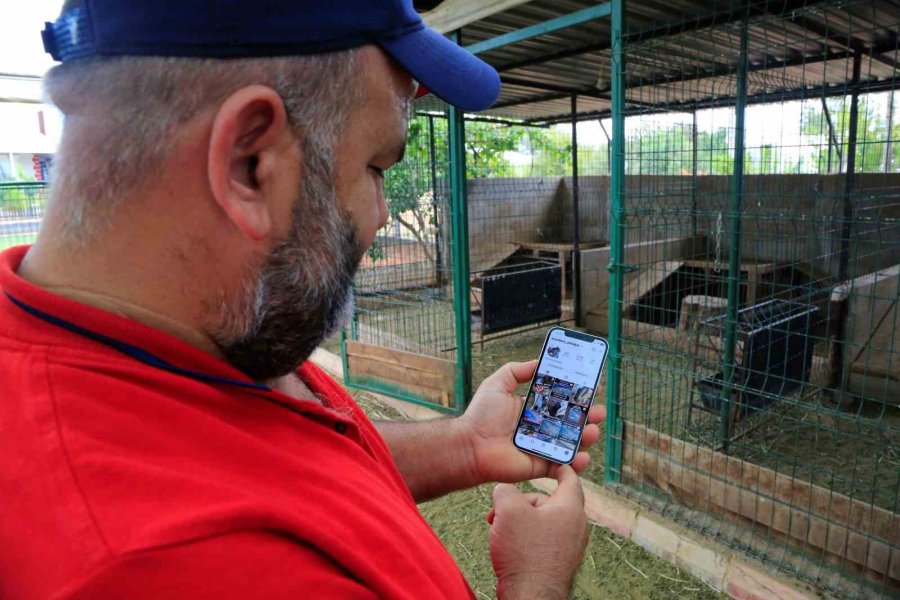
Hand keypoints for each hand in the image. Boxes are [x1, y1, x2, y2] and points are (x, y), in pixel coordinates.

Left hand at [458, 360, 605, 484]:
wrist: (470, 445)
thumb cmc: (481, 415)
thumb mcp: (497, 383)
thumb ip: (517, 370)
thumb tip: (538, 361)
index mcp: (533, 408)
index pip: (561, 400)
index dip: (577, 394)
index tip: (593, 386)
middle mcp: (541, 427)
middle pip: (571, 422)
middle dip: (588, 416)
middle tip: (598, 410)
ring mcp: (542, 447)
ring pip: (571, 443)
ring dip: (586, 437)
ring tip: (593, 429)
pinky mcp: (541, 466)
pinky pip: (563, 466)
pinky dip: (576, 464)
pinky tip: (583, 456)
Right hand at [488, 466, 588, 599]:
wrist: (530, 596)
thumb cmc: (524, 553)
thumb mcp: (508, 510)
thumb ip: (505, 491)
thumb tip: (503, 491)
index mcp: (570, 508)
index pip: (569, 478)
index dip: (558, 466)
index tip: (551, 460)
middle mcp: (576, 526)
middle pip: (548, 502)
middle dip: (522, 502)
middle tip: (501, 510)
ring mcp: (570, 546)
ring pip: (543, 521)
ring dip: (521, 521)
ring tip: (501, 531)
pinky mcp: (560, 561)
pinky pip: (543, 540)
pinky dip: (527, 537)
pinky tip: (510, 546)